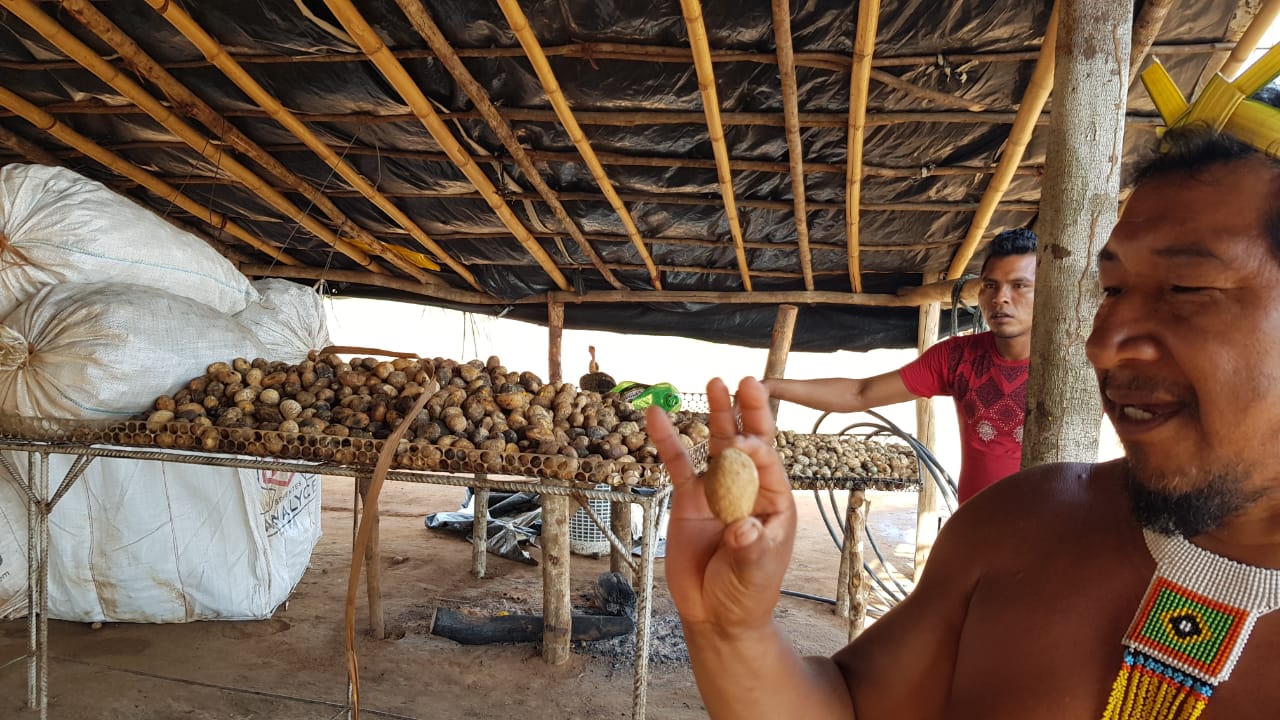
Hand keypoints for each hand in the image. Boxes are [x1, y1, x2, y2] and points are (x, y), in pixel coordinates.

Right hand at [646, 377, 796, 631]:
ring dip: (717, 415)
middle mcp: (747, 489)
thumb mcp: (752, 575)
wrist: (715, 615)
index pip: (767, 464)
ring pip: (717, 445)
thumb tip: (743, 529)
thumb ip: (749, 550)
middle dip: (750, 412)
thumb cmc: (745, 594)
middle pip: (749, 442)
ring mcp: (717, 491)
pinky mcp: (690, 499)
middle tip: (748, 381)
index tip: (740, 444)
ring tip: (715, 383)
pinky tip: (657, 417)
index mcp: (774, 502)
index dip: (755, 449)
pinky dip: (668, 441)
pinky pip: (678, 465)